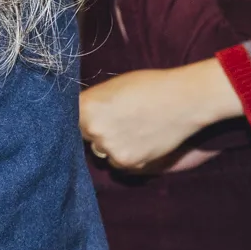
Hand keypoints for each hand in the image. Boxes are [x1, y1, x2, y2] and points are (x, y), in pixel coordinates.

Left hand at [79, 60, 243, 172]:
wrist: (183, 100)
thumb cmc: (149, 86)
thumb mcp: (112, 87)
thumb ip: (93, 103)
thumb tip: (78, 114)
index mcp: (86, 107)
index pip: (67, 118)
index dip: (78, 118)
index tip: (85, 119)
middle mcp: (93, 129)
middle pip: (83, 137)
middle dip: (95, 132)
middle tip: (116, 122)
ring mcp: (110, 148)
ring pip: (100, 151)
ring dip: (110, 145)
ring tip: (132, 129)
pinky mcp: (128, 162)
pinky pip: (118, 163)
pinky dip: (126, 156)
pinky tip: (140, 140)